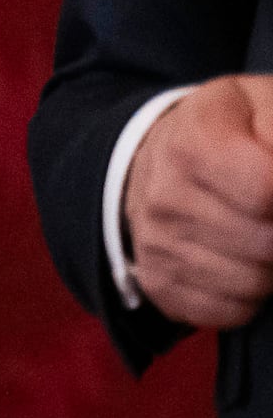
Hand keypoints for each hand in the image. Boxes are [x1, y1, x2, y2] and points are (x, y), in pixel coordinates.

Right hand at [125, 77, 272, 329]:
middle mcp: (163, 196)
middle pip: (265, 244)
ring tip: (264, 234)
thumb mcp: (264, 106)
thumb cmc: (231, 131)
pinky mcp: (159, 284)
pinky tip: (245, 261)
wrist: (158, 157)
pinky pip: (228, 311)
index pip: (264, 192)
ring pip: (252, 283)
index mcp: (191, 141)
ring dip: (272, 266)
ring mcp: (155, 243)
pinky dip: (250, 295)